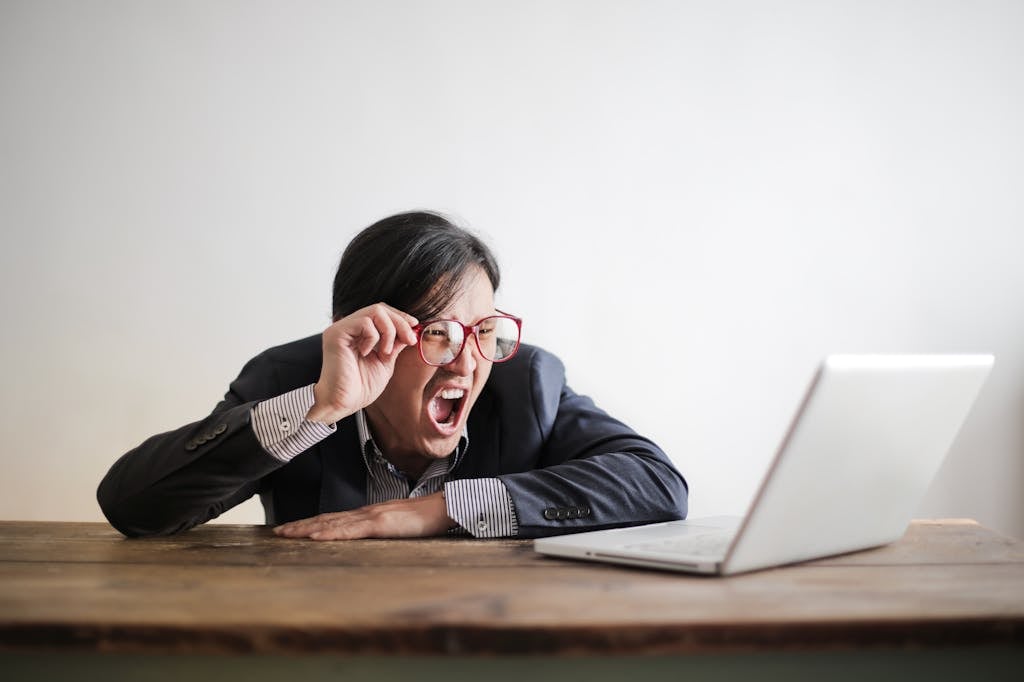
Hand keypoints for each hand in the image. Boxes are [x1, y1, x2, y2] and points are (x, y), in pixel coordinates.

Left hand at [272, 492, 453, 539]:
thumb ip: (382, 530)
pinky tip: (316, 536)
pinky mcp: (381, 523)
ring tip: (287, 534)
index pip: (334, 519)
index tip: (293, 528)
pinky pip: (350, 530)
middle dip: (301, 525)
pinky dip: (330, 532)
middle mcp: (366, 513)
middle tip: (278, 532)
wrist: (444, 507)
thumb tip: (369, 538)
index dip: (312, 523)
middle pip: (327, 518)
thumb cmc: (426, 518)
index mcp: (369, 515)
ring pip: (333, 523)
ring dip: (308, 528)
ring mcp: (372, 516)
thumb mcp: (398, 526)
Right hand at [306, 303, 418, 424]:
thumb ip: (394, 344)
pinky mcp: (336, 334)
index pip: (381, 312)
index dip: (399, 316)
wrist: (343, 403)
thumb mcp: (385, 362)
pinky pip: (364, 323)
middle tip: (409, 339)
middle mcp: (348, 327)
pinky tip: (367, 353)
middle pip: (380, 308)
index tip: (414, 326)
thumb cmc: (360, 388)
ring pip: (374, 311)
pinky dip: (373, 337)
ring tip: (385, 352)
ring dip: (389, 331)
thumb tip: (410, 329)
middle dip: (399, 322)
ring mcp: (341, 329)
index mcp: (358, 333)